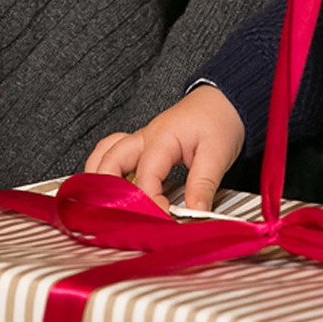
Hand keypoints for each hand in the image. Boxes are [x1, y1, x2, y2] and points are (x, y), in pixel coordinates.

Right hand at [82, 85, 246, 211]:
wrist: (222, 101)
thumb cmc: (218, 121)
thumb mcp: (217, 154)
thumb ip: (203, 186)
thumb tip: (194, 214)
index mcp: (161, 139)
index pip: (145, 178)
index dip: (149, 203)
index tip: (162, 220)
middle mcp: (143, 138)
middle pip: (109, 163)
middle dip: (108, 191)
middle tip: (119, 216)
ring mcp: (139, 141)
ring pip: (103, 155)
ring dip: (100, 179)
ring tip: (105, 206)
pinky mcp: (140, 145)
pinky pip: (110, 153)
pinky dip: (105, 170)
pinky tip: (111, 188)